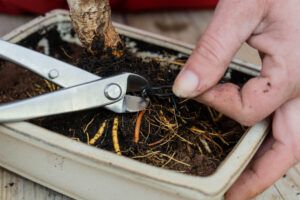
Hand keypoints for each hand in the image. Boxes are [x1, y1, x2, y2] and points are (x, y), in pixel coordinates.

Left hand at [173, 0, 299, 198]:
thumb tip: (185, 88)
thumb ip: (213, 51)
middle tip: (233, 195)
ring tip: (246, 178)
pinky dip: (278, 134)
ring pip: (296, 136)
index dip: (216, 103)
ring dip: (272, 159)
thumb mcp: (243, 8)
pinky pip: (295, 118)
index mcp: (296, 71)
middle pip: (289, 146)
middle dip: (260, 175)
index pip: (248, 110)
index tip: (196, 88)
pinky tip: (262, 136)